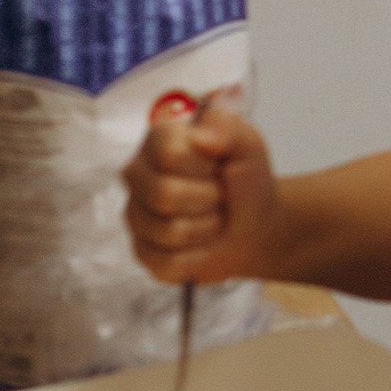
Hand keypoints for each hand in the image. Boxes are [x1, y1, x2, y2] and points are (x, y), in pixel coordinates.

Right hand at [126, 93, 281, 281]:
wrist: (255, 224)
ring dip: (206, 228)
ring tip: (213, 218)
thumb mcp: (248, 145)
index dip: (203, 165)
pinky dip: (197, 257)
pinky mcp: (142, 251)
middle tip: (218, 196)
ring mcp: (136, 214)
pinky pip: (166, 261)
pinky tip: (202, 244)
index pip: (168, 153)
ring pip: (166, 230)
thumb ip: (228, 129)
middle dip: (207, 199)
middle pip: (162, 193)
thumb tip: (201, 137)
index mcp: (158, 140)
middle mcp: (138, 175)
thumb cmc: (245, 179)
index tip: (217, 167)